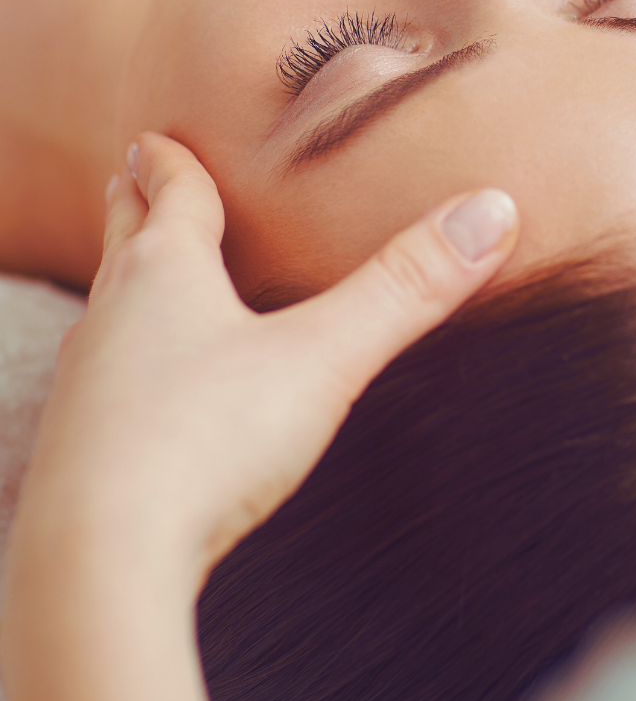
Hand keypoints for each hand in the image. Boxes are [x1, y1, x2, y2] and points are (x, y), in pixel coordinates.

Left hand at [2, 133, 518, 700]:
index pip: (172, 197)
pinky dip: (118, 366)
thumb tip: (491, 210)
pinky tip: (136, 399)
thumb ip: (406, 288)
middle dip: (131, 206)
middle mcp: (112, 319)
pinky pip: (100, 387)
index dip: (169, 163)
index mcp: (165, 275)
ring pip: (104, 315)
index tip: (153, 137)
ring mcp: (85, 387)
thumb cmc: (205, 442)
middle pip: (123, 242)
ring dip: (121, 286)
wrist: (101, 563)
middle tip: (127, 175)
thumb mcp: (324, 356)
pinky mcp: (79, 454)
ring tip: (132, 278)